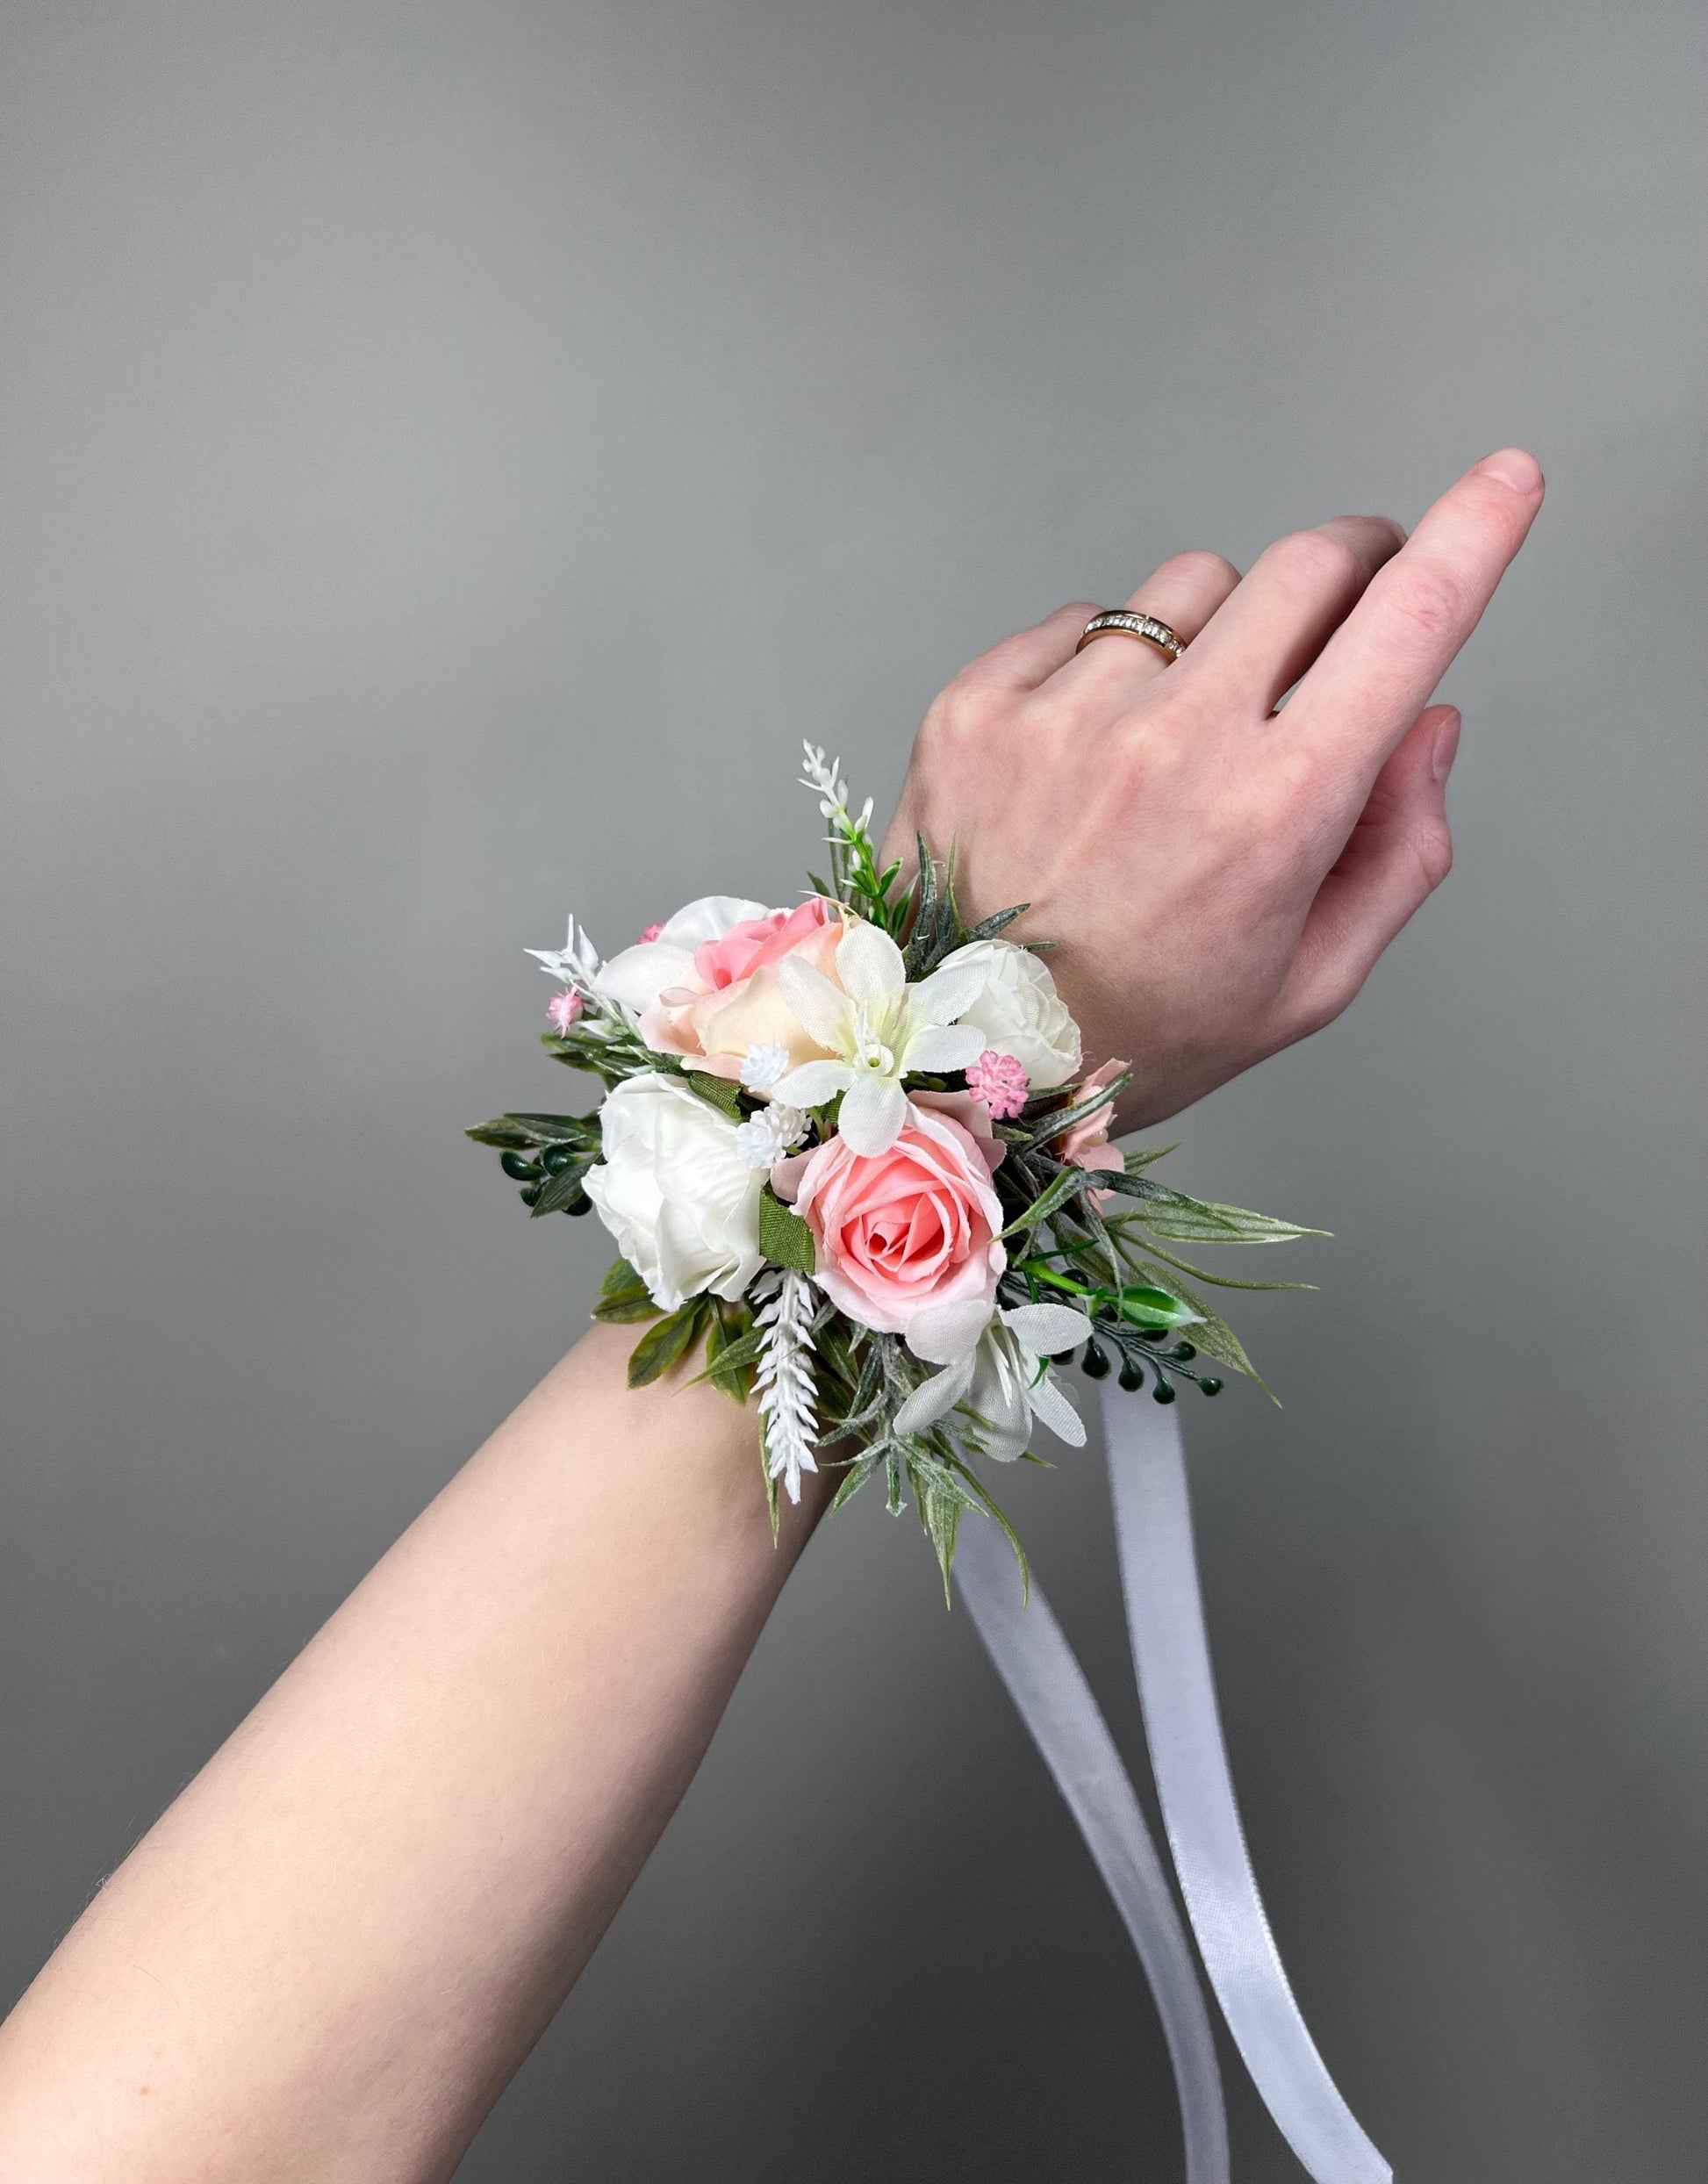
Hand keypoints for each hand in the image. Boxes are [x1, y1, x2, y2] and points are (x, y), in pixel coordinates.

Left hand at [882, 450, 1544, 1127]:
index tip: (1507, 480)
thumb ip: (1399, 851)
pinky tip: (1088, 759)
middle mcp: (1168, 744)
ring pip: (1191, 587)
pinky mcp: (976, 706)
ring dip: (1220, 629)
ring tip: (1181, 736)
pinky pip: (1083, 623)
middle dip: (1353, 567)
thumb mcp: (1308, 983)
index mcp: (1273, 814)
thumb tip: (1429, 719)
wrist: (956, 1067)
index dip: (1475, 535)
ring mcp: (1060, 715)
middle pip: (1305, 564)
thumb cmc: (1143, 1036)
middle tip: (1348, 608)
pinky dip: (1106, 667)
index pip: (1406, 625)